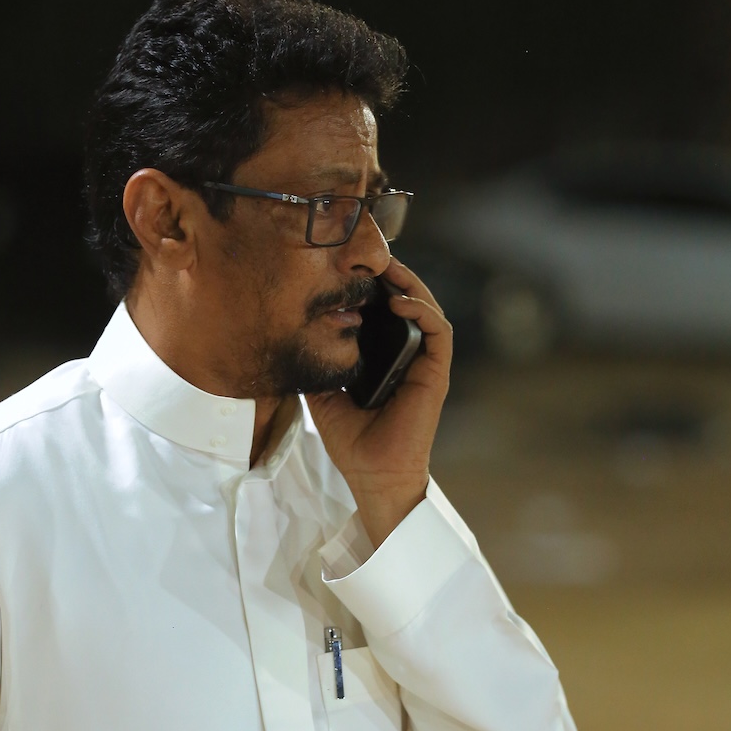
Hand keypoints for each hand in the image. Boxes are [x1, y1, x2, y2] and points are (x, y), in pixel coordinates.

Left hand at [305, 256, 451, 546]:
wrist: (372, 474)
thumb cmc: (352, 439)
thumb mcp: (323, 391)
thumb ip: (317, 361)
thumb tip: (291, 332)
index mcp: (387, 356)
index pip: (385, 310)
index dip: (374, 284)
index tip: (351, 266)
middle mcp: (409, 355)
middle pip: (409, 300)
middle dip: (393, 275)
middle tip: (370, 256)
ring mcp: (425, 363)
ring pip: (427, 308)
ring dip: (411, 284)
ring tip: (388, 268)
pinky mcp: (436, 374)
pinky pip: (439, 331)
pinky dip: (422, 310)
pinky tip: (400, 301)